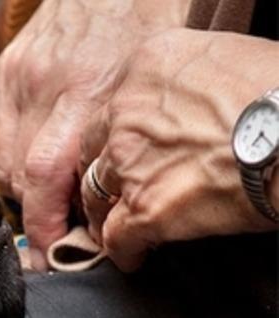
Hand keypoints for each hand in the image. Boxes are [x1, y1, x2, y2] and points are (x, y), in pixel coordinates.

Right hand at [0, 0, 187, 268]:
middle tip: (53, 237)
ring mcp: (17, 82)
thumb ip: (116, 148)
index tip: (50, 255)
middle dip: (35, 216)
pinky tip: (16, 172)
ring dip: (19, 192)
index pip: (45, 176)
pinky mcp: (2, 75)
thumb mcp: (145, 95)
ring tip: (42, 200)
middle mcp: (43, 90)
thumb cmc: (142, 35)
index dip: (44, 224)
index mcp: (85, 95)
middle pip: (21, 175)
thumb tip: (103, 210)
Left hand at [80, 29, 278, 271]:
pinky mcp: (143, 208)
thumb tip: (198, 100)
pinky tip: (134, 257)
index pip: (115, 102)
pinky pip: (116, 237)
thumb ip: (190, 77)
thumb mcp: (228, 57)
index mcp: (147, 66)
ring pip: (94, 193)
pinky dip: (123, 250)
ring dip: (102, 212)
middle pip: (94, 147)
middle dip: (102, 169)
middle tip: (113, 186)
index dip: (119, 129)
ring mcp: (128, 161)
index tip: (131, 145)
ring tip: (115, 224)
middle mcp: (125, 111)